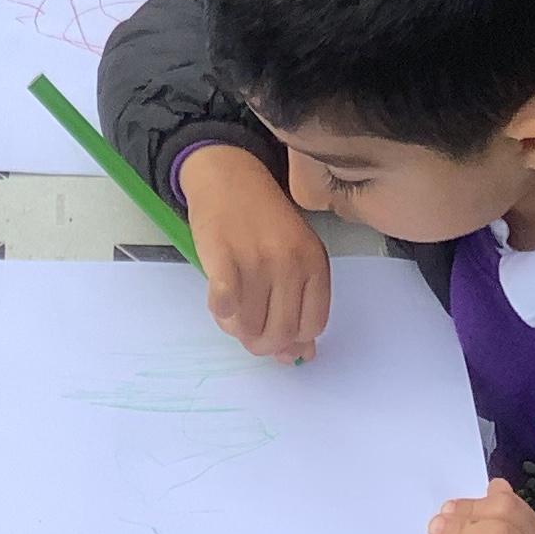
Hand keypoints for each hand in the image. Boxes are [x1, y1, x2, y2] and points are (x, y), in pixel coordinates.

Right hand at [178, 143, 331, 362]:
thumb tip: (301, 357)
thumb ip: (300, 303)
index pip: (312, 325)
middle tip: (247, 329)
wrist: (228, 176)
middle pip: (281, 332)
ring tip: (231, 310)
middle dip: (261, 343)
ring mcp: (257, 260)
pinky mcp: (223, 256)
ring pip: (249, 326)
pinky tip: (220, 299)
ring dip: (236, 328)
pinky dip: (220, 312)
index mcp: (314, 263)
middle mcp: (290, 263)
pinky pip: (224, 306)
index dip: (292, 340)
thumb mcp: (294, 255)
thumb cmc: (263, 220)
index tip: (276, 335)